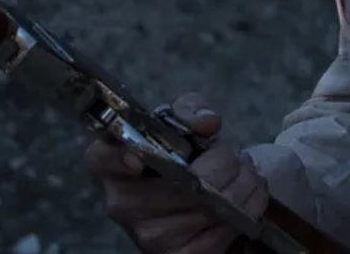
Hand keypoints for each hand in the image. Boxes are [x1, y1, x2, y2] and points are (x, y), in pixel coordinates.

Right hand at [83, 93, 269, 253]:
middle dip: (221, 162)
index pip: (101, 159)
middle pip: (176, 181)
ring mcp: (151, 236)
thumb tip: (207, 122)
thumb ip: (192, 112)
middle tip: (234, 155)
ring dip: (241, 183)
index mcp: (115, 167)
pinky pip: (225, 227)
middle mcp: (125, 204)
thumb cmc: (184, 157)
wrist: (204, 197)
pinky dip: (247, 206)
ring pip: (208, 203)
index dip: (117, 158)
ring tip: (244, 173)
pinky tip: (246, 195)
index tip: (138, 158)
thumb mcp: (183, 127)